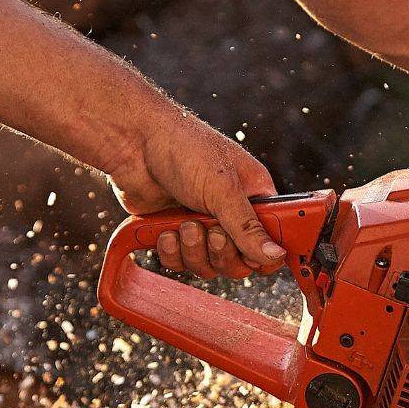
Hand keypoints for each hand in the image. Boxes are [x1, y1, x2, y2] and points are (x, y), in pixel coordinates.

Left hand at [108, 104, 284, 278]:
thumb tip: (276, 255)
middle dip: (221, 253)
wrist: (132, 141)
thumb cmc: (184, 149)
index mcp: (254, 197)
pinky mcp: (174, 232)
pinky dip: (172, 252)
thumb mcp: (223, 189)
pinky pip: (180, 262)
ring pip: (209, 266)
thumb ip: (248, 227)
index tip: (251, 257)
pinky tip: (165, 230)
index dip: (265, 255)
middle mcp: (231, 214)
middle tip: (210, 232)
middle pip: (239, 262)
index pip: (272, 241)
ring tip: (184, 224)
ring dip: (194, 251)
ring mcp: (202, 225)